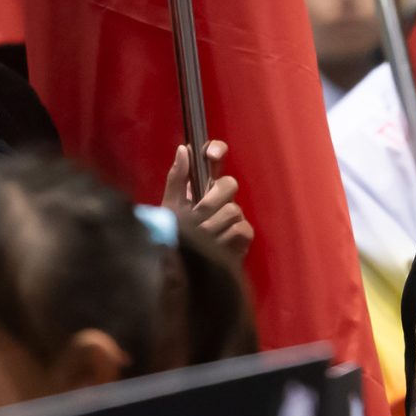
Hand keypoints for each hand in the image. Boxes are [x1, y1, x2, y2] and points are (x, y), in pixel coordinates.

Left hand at [165, 140, 253, 259]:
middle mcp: (223, 197)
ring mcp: (235, 215)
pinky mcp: (244, 235)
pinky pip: (240, 229)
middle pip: (229, 184)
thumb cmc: (176, 233)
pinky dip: (223, 239)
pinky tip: (214, 246)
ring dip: (212, 226)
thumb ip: (177, 178)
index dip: (217, 150)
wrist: (181, 267)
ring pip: (233, 210)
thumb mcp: (171, 205)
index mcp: (205, 185)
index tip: (211, 155)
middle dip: (211, 200)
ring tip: (199, 237)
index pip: (215, 159)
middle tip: (197, 215)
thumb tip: (183, 148)